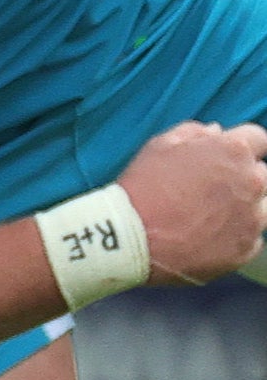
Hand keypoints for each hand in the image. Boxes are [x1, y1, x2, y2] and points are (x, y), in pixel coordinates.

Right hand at [122, 120, 266, 283]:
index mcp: (234, 151)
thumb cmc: (141, 188)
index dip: (244, 147)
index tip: (233, 158)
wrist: (127, 238)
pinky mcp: (247, 247)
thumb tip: (216, 132)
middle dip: (244, 179)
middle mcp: (253, 182)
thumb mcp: (159, 146)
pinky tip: (209, 238)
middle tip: (214, 192)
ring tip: (212, 218)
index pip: (259, 140)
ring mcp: (253, 217)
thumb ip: (194, 132)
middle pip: (263, 175)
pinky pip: (252, 239)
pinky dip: (236, 237)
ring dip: (245, 209)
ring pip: (263, 209)